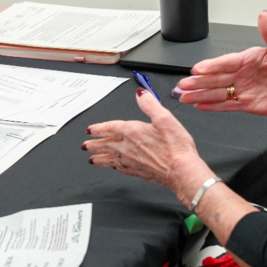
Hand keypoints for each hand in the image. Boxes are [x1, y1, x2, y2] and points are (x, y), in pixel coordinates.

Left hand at [82, 90, 210, 203]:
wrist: (182, 171)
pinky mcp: (140, 172)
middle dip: (94, 145)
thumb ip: (150, 104)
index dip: (98, 128)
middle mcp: (128, 148)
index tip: (89, 130)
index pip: (110, 128)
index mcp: (133, 132)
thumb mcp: (164, 118)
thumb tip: (140, 94)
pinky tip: (115, 168)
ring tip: (92, 160)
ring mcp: (133, 162)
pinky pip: (122, 169)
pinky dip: (116, 168)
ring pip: (111, 160)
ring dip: (100, 159)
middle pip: (106, 145)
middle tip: (85, 146)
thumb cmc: (176, 147)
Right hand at [175, 10, 266, 115]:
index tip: (197, 69)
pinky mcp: (249, 104)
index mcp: (249, 59)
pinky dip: (214, 106)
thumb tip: (263, 16)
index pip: (225, 62)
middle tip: (183, 84)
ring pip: (218, 92)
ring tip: (185, 96)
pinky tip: (201, 105)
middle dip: (198, 82)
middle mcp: (244, 74)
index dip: (210, 66)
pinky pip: (228, 105)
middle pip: (216, 78)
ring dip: (201, 95)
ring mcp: (245, 89)